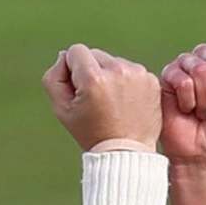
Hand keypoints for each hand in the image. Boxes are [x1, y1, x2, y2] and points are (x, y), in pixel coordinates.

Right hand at [42, 45, 161, 151]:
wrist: (126, 152)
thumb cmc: (91, 133)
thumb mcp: (61, 109)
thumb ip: (54, 76)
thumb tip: (65, 56)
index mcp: (93, 78)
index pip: (75, 51)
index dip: (72, 70)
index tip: (80, 91)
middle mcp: (117, 71)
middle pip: (96, 55)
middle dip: (92, 72)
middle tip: (96, 100)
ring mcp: (138, 75)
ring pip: (114, 62)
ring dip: (110, 76)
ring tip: (112, 103)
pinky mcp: (151, 80)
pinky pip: (131, 71)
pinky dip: (127, 82)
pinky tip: (126, 102)